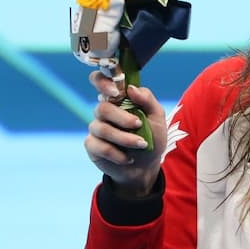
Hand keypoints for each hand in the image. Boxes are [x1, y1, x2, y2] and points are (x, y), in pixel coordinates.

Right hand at [84, 71, 166, 195]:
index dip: (102, 82)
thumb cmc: (152, 138)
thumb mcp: (157, 118)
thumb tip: (131, 88)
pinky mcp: (92, 146)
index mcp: (118, 99)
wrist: (147, 166)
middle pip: (102, 108)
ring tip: (141, 144)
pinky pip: (100, 146)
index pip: (100, 81)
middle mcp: (104, 111)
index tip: (115, 92)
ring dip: (125, 138)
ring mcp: (96, 128)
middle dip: (122, 118)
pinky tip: (128, 158)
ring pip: (102, 128)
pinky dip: (117, 154)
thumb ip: (147, 99)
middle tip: (139, 125)